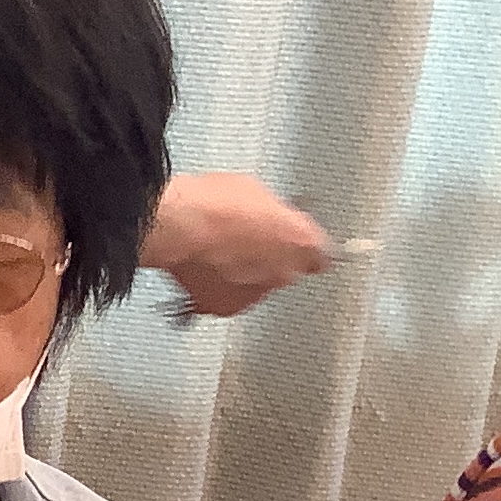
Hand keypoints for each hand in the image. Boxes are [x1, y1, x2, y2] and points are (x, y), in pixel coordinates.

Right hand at [140, 171, 330, 317]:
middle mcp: (287, 272)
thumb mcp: (257, 193)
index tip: (293, 241)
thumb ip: (273, 214)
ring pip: (258, 286)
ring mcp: (257, 292)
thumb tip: (266, 216)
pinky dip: (219, 288)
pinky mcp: (225, 306)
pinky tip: (206, 270)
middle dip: (271, 259)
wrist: (179, 228)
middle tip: (247, 243)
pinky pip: (229, 298)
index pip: (321, 253)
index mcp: (306, 242)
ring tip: (220, 255)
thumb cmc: (213, 204)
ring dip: (245, 275)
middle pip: (288, 270)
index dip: (302, 246)